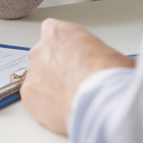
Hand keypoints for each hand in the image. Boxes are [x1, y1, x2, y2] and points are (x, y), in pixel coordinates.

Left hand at [21, 18, 133, 135]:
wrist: (100, 99)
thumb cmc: (110, 75)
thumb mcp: (114, 56)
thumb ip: (101, 56)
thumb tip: (113, 69)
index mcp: (59, 31)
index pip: (53, 34)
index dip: (65, 49)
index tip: (75, 61)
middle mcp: (41, 49)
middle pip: (43, 57)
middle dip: (56, 69)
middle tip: (73, 83)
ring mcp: (33, 73)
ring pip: (38, 80)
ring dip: (50, 89)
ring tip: (71, 100)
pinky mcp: (28, 96)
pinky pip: (34, 101)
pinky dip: (45, 107)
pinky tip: (63, 111)